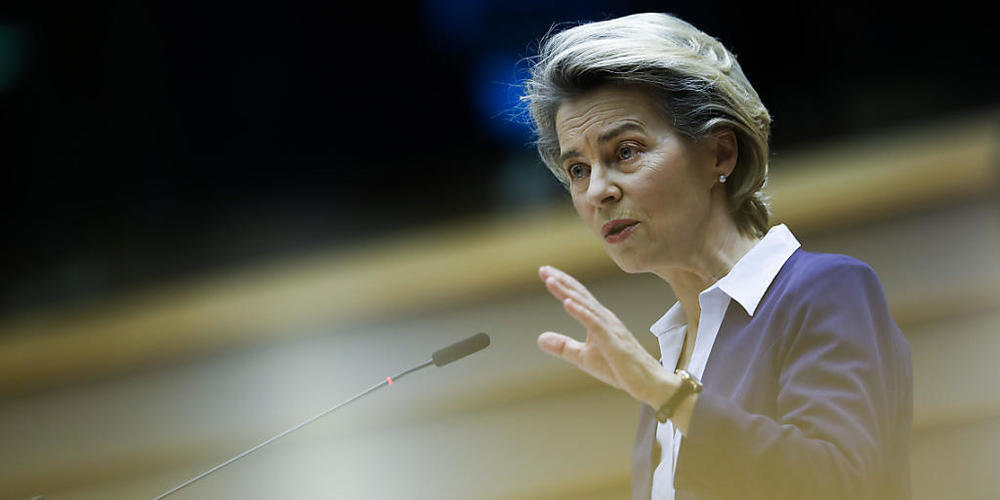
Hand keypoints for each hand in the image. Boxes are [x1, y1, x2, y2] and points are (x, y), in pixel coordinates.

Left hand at [536, 265, 670, 404]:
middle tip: (543, 269)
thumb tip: (539, 338)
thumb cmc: (619, 368)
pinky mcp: (613, 342)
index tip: (544, 272)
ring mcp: (610, 328)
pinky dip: (581, 312)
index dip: (561, 283)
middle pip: (580, 295)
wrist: (648, 383)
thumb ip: (563, 346)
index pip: (578, 296)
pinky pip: (595, 324)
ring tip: (551, 280)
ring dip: (568, 292)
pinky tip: (568, 303)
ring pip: (586, 305)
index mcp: (598, 319)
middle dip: (561, 281)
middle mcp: (605, 318)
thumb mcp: (583, 357)